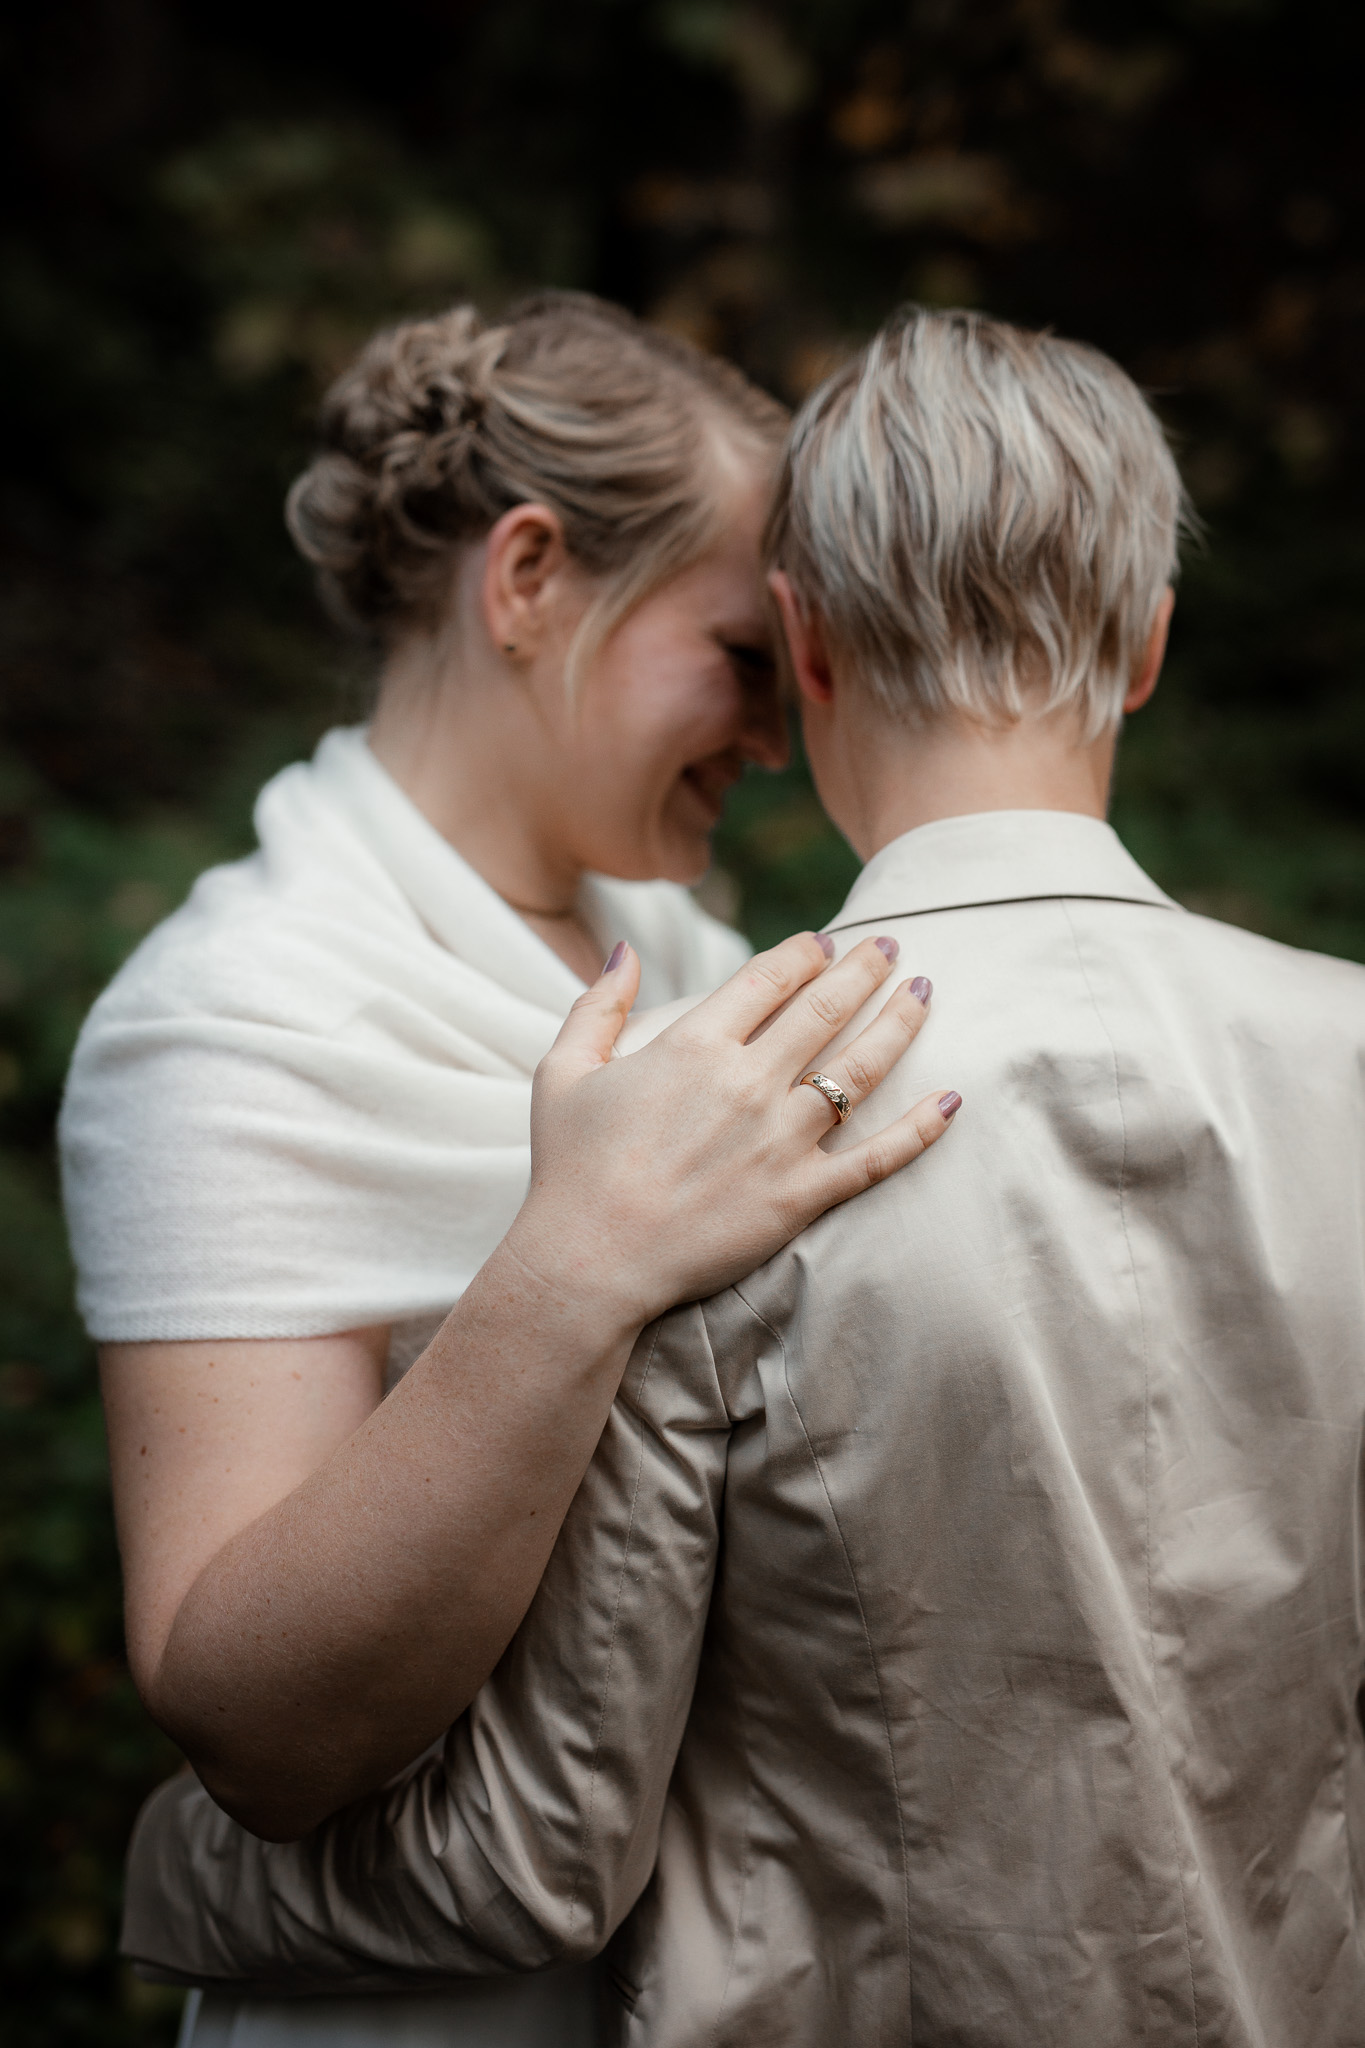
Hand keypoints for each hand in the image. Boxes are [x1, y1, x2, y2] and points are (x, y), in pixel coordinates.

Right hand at [508, 931, 957, 1329]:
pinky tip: (951, 1100)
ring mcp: (781, 1140)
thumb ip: (598, 1004)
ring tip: (924, 991)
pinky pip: (876, 1157)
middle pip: (826, 1008)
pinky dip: (920, 1129)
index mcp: (694, 1045)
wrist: (589, 1262)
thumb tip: (627, 949)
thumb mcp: (562, 1071)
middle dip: (865, 969)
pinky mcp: (800, 1196)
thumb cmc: (570, 1168)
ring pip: (861, 1068)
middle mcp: (748, 1082)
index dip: (803, 953)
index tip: (824, 943)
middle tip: (890, 945)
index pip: (768, 978)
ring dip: (901, 1022)